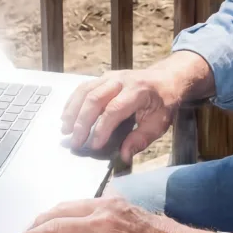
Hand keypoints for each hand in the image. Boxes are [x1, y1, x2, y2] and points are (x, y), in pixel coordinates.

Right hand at [61, 52, 213, 164]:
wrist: (167, 77)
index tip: (94, 146)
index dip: (102, 129)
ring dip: (73, 111)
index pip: (114, 110)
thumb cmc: (164, 102)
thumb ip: (141, 139)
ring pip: (86, 91)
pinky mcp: (103, 77)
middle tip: (75, 142)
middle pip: (95, 98)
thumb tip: (123, 156)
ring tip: (65, 130)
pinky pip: (84, 87)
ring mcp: (111, 76)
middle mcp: (121, 80)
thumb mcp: (159, 123)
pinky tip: (66, 116)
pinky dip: (72, 102)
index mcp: (138, 91)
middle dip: (82, 122)